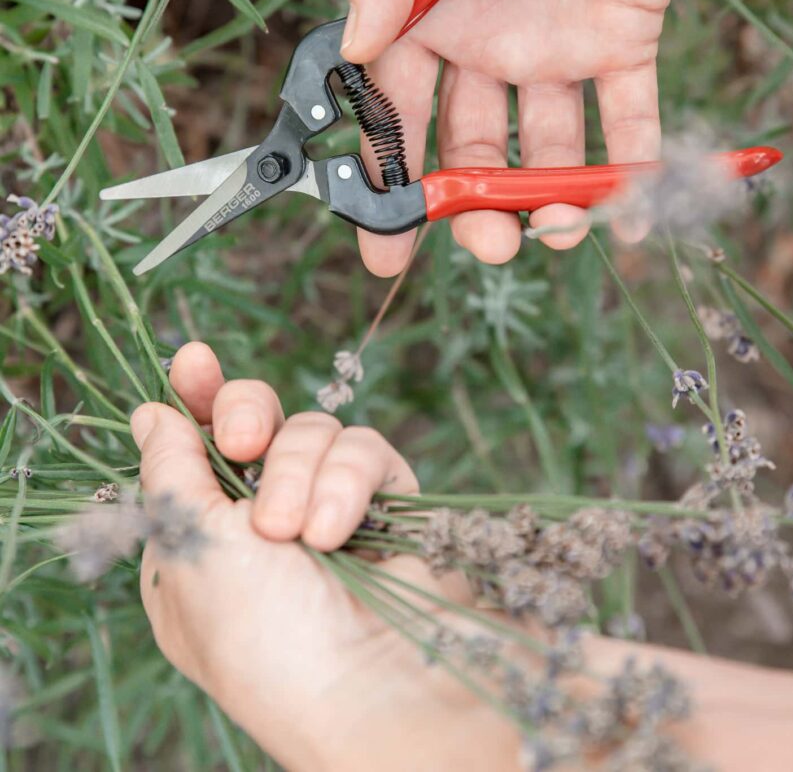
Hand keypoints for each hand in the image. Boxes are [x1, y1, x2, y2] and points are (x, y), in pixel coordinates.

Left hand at [132, 343, 792, 770]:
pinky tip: (339, 530)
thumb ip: (170, 469)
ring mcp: (324, 510)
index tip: (195, 359)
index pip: (192, 445)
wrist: (369, 693)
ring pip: (311, 430)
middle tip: (244, 442)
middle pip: (253, 418)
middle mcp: (258, 521)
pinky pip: (366, 451)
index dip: (196, 396)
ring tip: (299, 533)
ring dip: (300, 473)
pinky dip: (349, 481)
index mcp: (199, 538)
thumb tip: (149, 411)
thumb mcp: (192, 549)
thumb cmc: (262, 637)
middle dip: (246, 415)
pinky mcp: (384, 506)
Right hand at [344, 0, 792, 276]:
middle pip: (469, 145)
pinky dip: (632, 169)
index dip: (384, 176)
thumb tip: (351, 46)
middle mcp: (486, 37)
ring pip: (546, 146)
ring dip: (548, 202)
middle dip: (470, 206)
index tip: (383, 240)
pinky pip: (628, 117)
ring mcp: (556, 44)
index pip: (394, 105)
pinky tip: (630, 213)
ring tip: (556, 232)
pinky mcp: (626, 39)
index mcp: (429, 5)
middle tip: (487, 244)